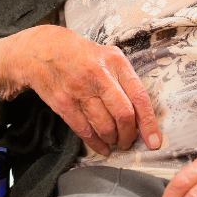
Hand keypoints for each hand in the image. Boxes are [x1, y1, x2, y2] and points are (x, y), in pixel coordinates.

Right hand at [0, 26, 161, 156]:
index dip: (149, 123)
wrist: (42, 49)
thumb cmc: (81, 54)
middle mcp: (98, 74)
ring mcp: (78, 89)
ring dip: (113, 140)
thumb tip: (143, 112)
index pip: (139, 96)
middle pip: (123, 115)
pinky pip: (84, 130)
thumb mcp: (107, 54)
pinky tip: (102, 147)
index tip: (154, 141)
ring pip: (105, 126)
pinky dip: (96, 144)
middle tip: (130, 141)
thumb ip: (125, 78)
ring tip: (115, 141)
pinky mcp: (63, 103)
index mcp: (114, 61)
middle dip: (129, 135)